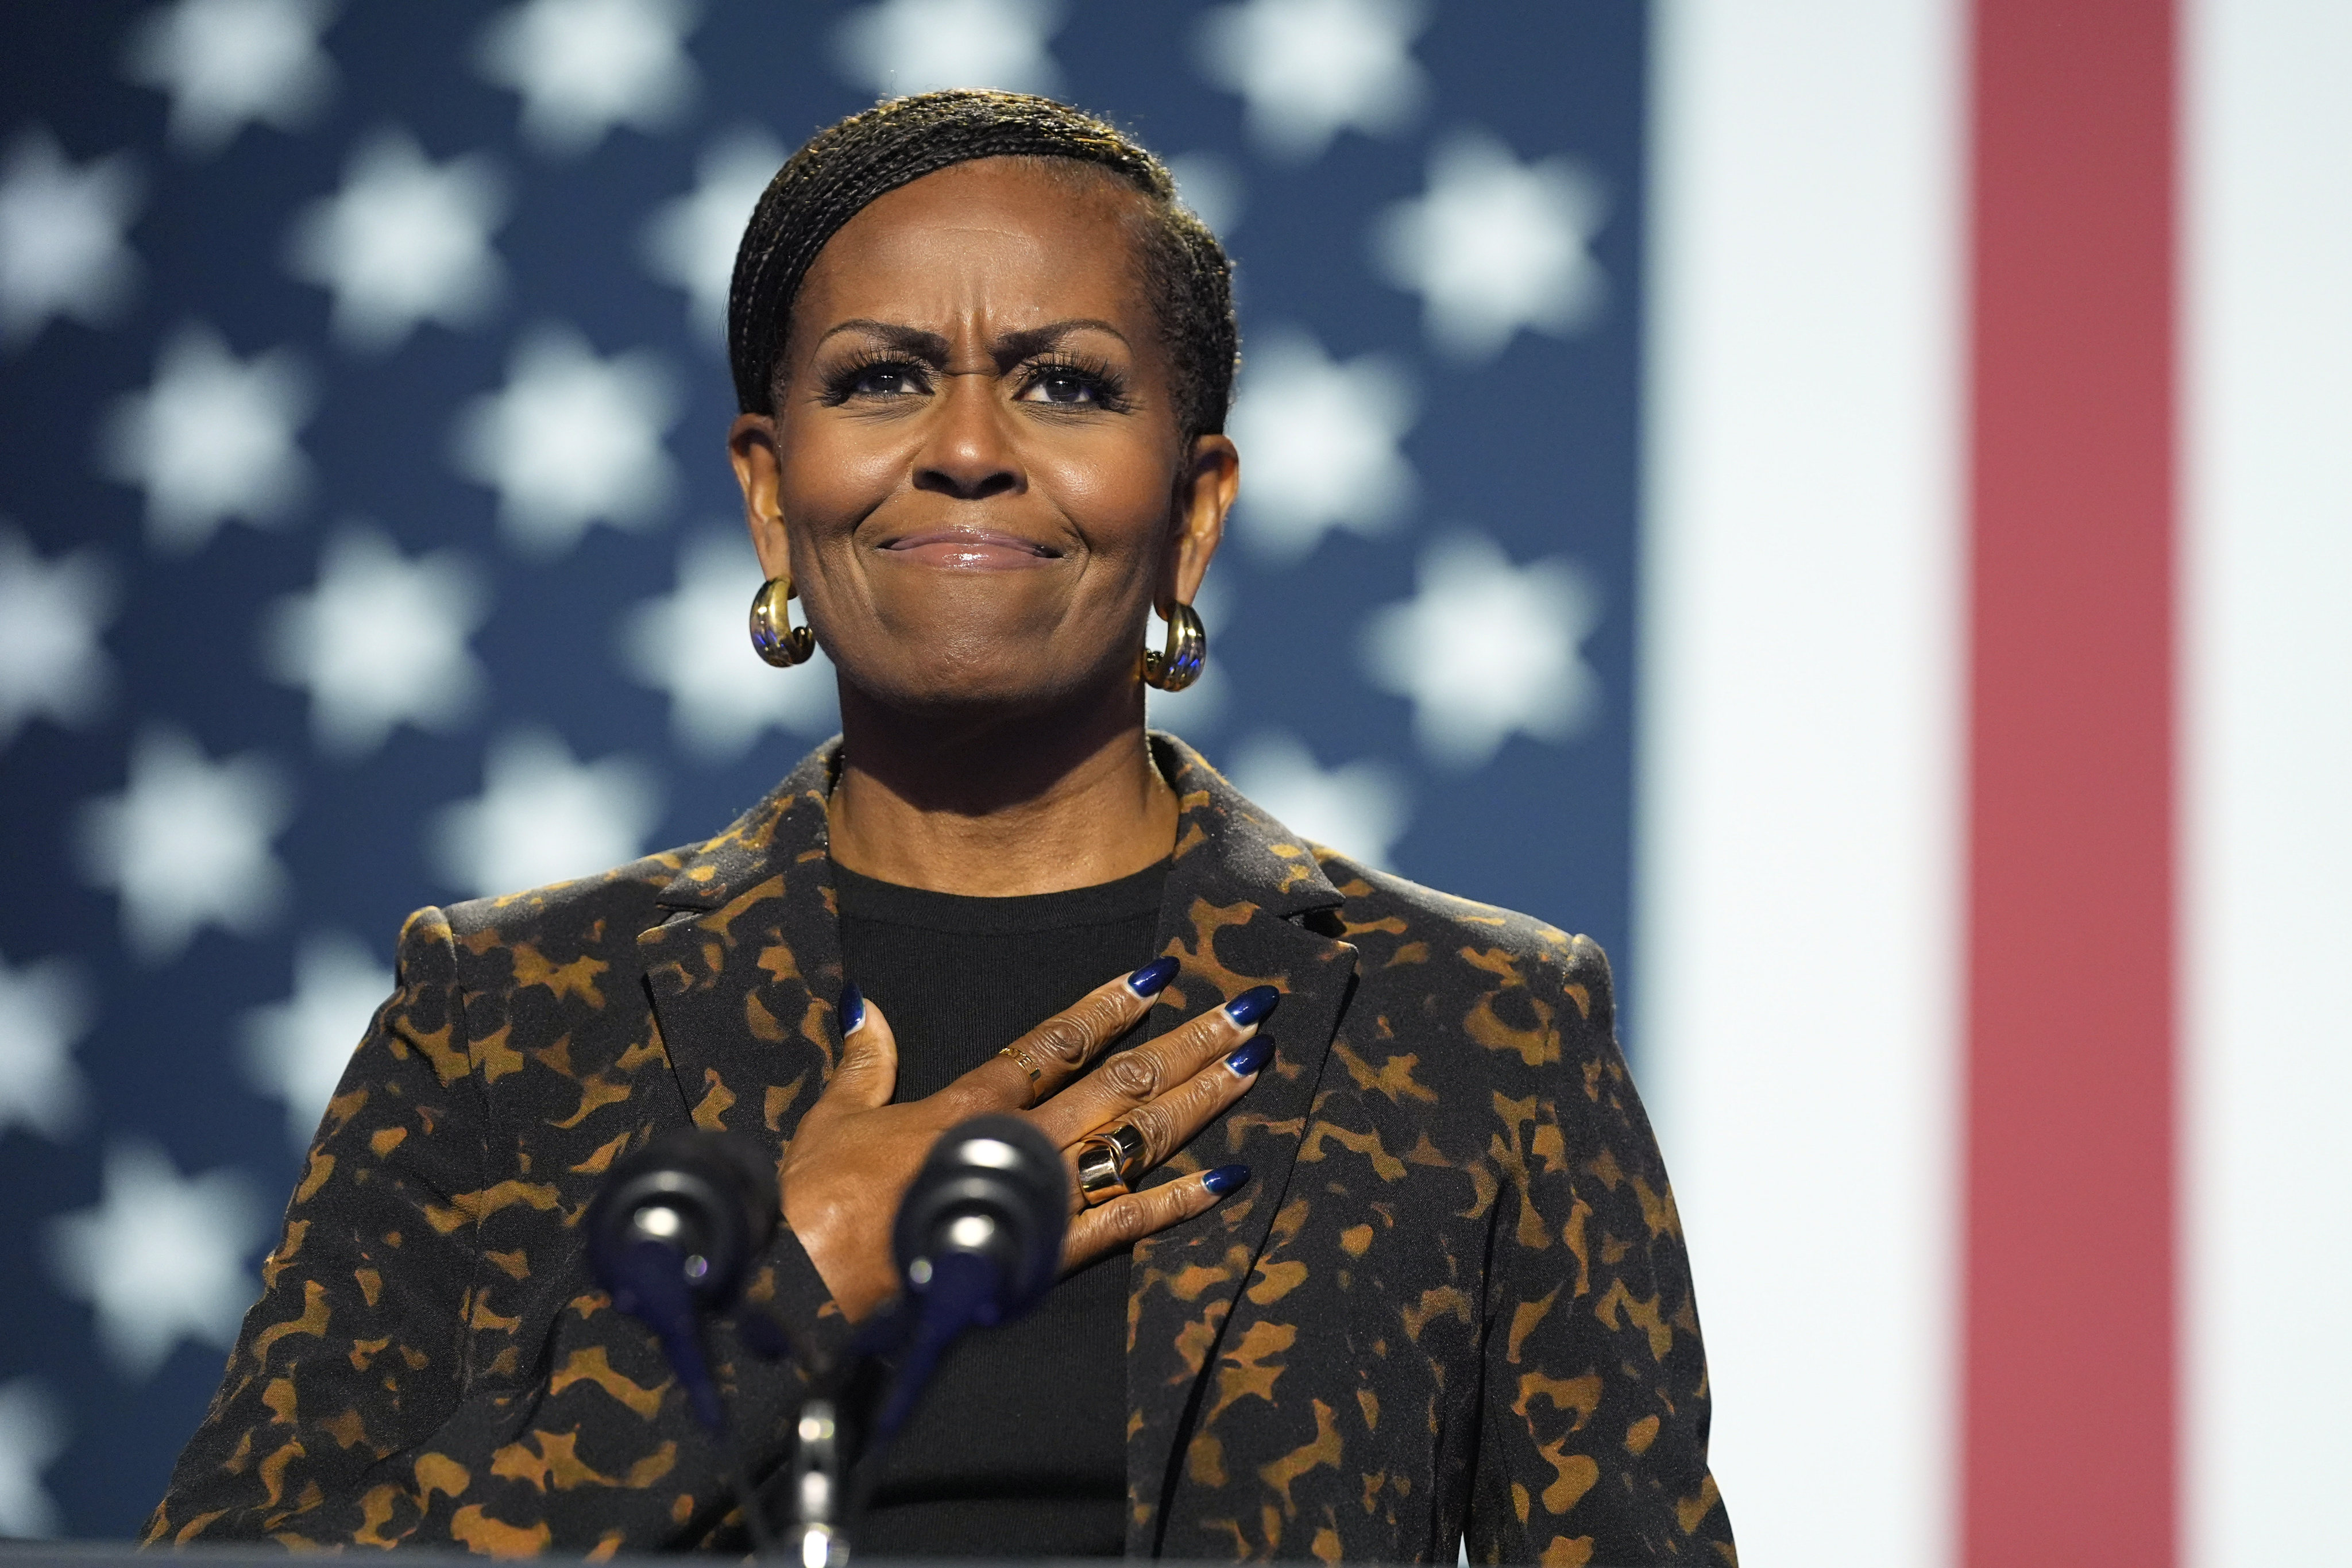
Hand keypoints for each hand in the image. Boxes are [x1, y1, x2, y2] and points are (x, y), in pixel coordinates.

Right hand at [778, 960, 1275, 1321]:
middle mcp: (1020, 1141)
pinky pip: (1127, 1224)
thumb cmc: (815, 1203)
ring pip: (1137, 1139)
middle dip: (1191, 1041)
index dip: (1112, 1004)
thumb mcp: (833, 1119)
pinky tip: (1228, 1179)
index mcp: (971, 1105)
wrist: (808, 1284)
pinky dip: (1179, 1203)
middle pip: (1122, 1081)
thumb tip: (866, 1002)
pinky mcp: (1044, 1254)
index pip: (1056, 1042)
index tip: (1162, 973)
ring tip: (1255, 1064)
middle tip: (1250, 1009)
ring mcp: (1038, 1196)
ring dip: (1201, 1099)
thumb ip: (864, 1060)